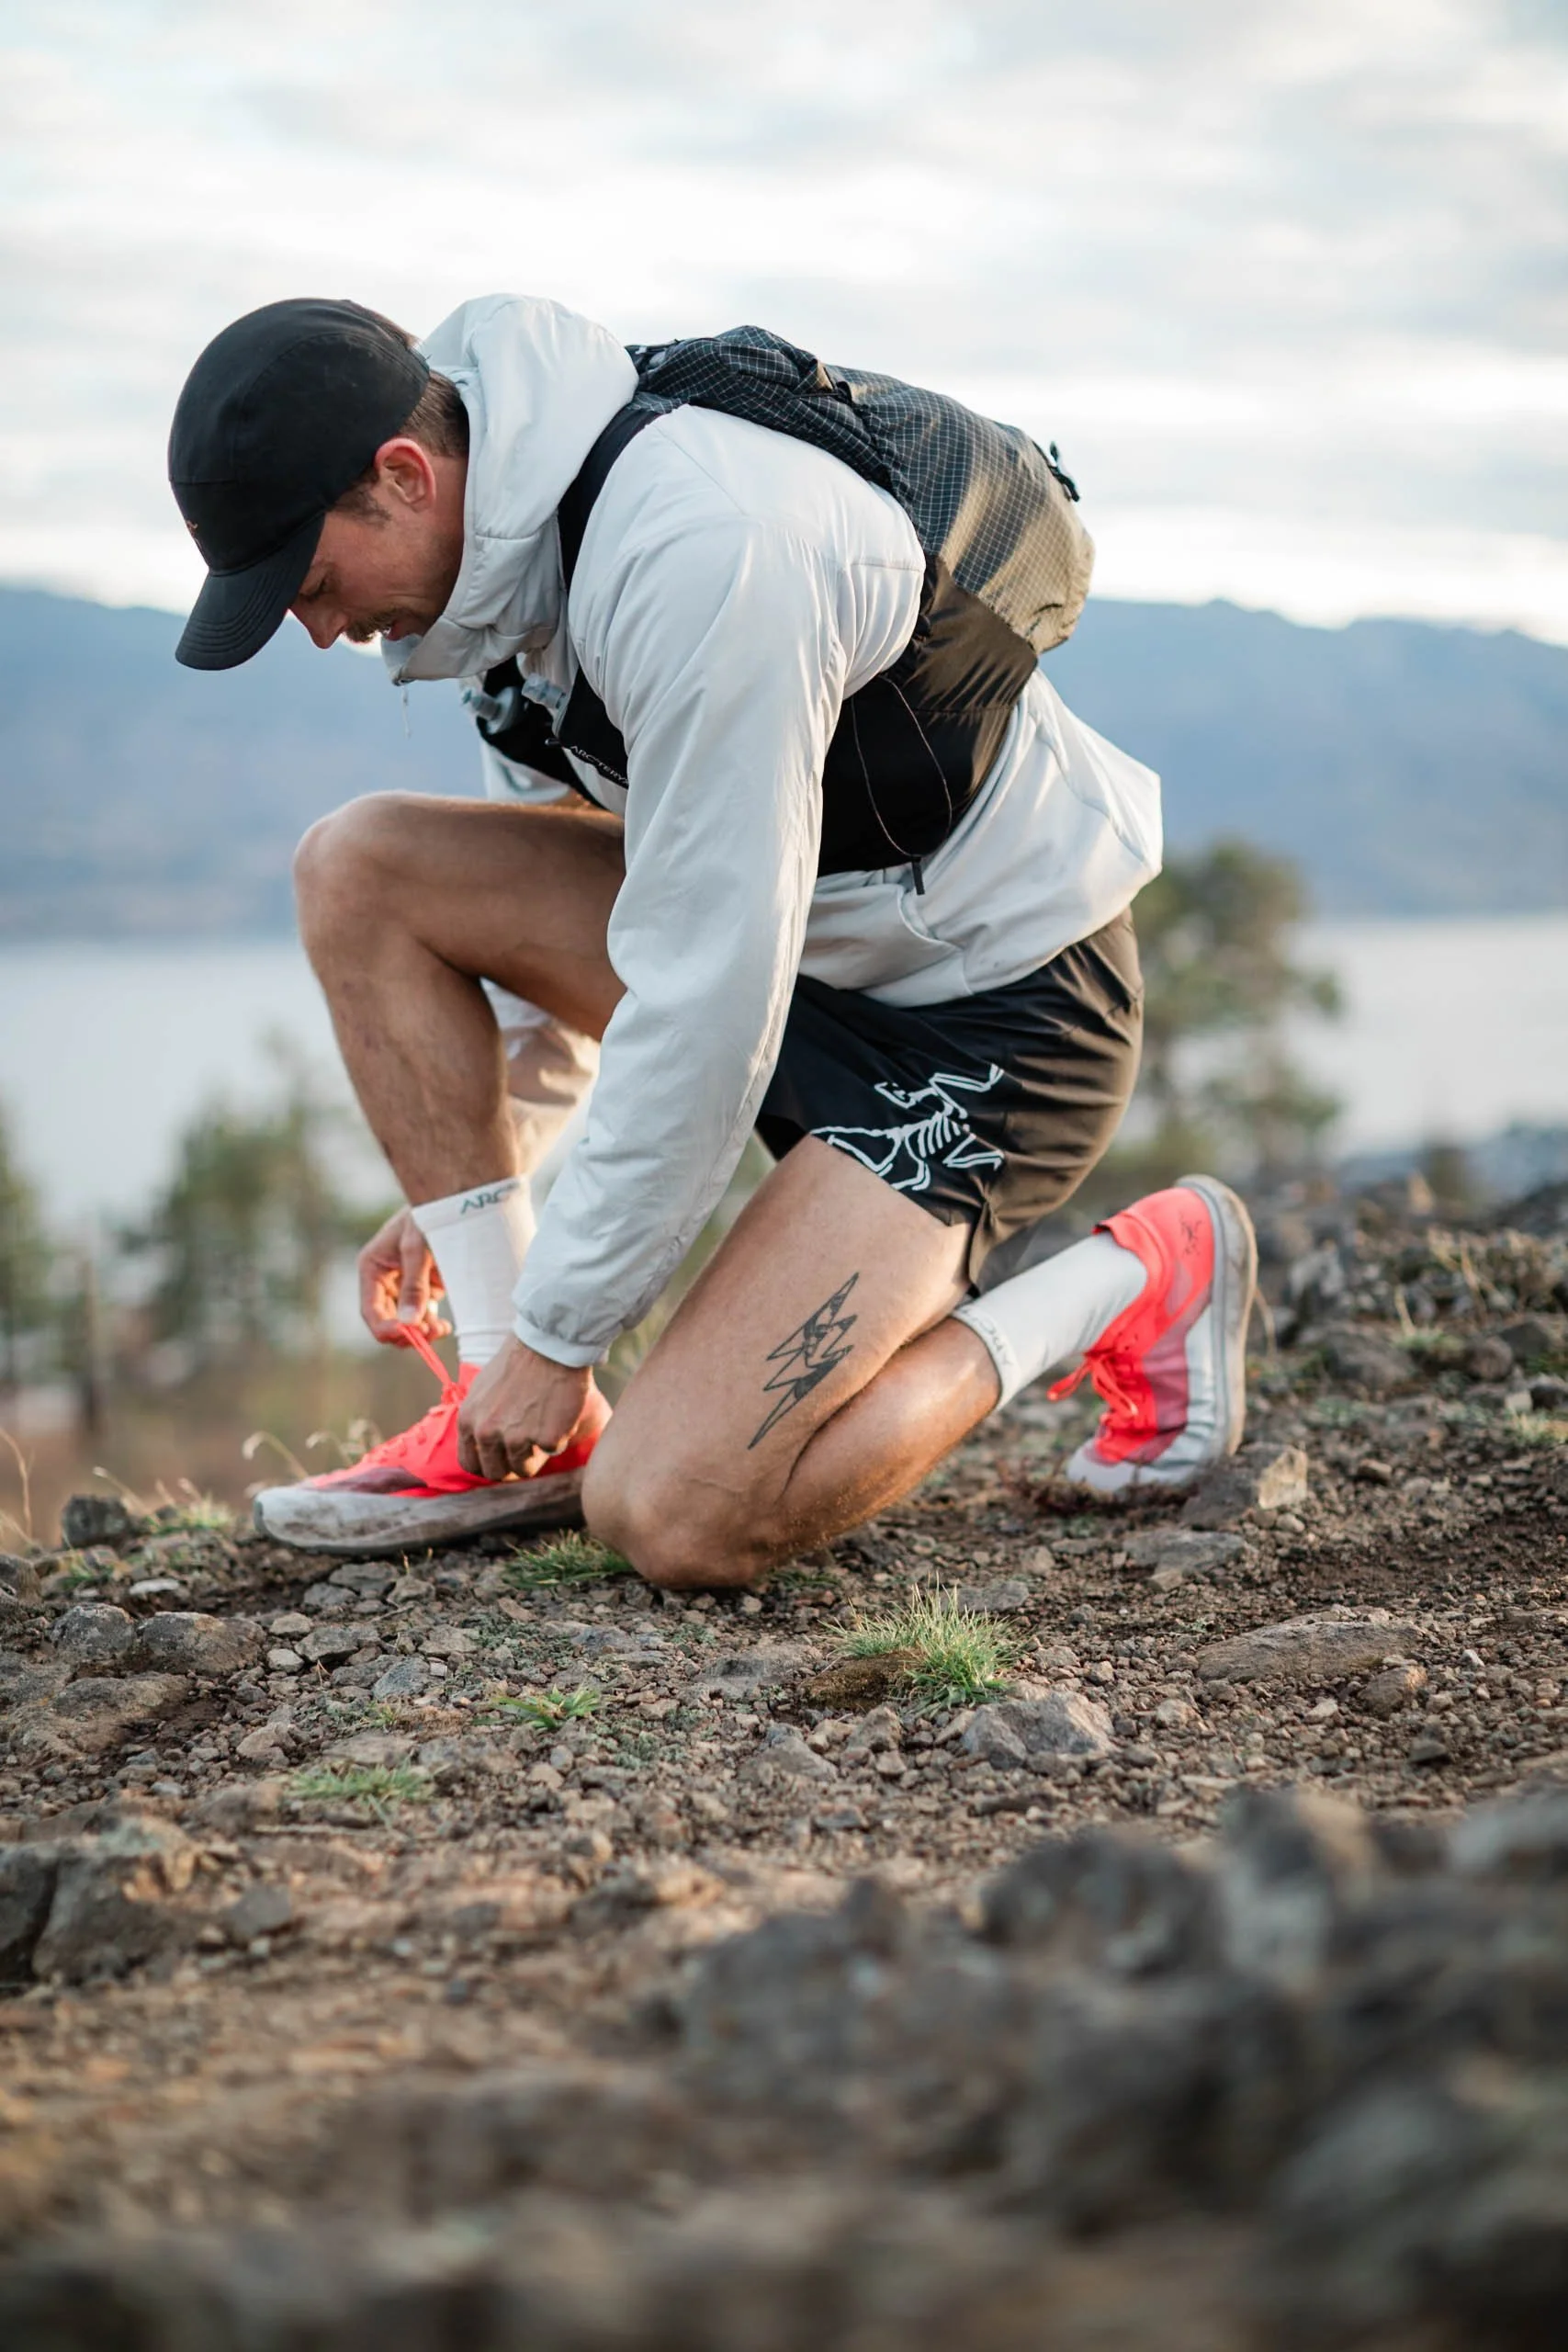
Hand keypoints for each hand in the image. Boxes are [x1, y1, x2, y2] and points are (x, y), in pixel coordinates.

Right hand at [358, 1207, 448, 1346]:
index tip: (405, 1334)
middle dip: (405, 1332)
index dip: (385, 1327)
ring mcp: (404, 1286)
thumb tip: (410, 1323)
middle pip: (388, 1320)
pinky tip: (443, 1327)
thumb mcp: (418, 1248)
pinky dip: (431, 1325)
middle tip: (426, 1337)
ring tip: (440, 1330)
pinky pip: (423, 1315)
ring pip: (406, 1322)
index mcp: (371, 1268)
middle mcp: (384, 1281)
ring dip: (420, 1331)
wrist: (453, 1202)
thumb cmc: (428, 1217)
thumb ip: (415, 1285)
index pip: (371, 1309)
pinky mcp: (424, 1289)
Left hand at [459, 1337, 595, 1479]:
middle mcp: (487, 1433)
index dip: (487, 1466)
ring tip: (544, 1427)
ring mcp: (517, 1439)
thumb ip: (479, 1419)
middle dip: (511, 1468)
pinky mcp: (546, 1439)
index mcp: (468, 1421)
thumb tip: (481, 1443)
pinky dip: (557, 1438)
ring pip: (525, 1469)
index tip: (501, 1461)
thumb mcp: (481, 1390)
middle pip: (496, 1473)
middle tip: (526, 1453)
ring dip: (535, 1455)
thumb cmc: (517, 1362)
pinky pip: (552, 1451)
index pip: (469, 1464)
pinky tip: (558, 1415)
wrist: (548, 1345)